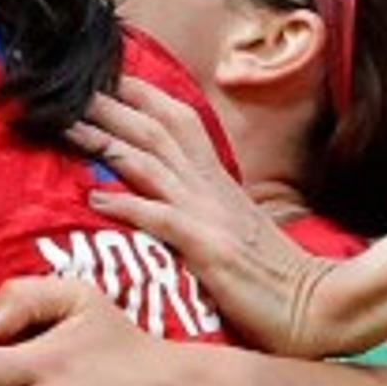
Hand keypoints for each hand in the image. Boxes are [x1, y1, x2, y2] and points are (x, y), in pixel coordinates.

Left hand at [74, 78, 337, 355]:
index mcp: (219, 182)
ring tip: (65, 126)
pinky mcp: (212, 251)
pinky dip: (129, 204)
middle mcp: (213, 190)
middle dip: (111, 106)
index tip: (103, 76)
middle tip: (66, 89)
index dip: (141, 94)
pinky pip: (164, 219)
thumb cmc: (275, 279)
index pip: (179, 120)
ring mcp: (212, 217)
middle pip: (157, 130)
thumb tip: (168, 194)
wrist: (320, 309)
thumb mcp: (237, 230)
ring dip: (106, 141)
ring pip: (152, 163)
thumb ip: (205, 206)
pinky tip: (95, 199)